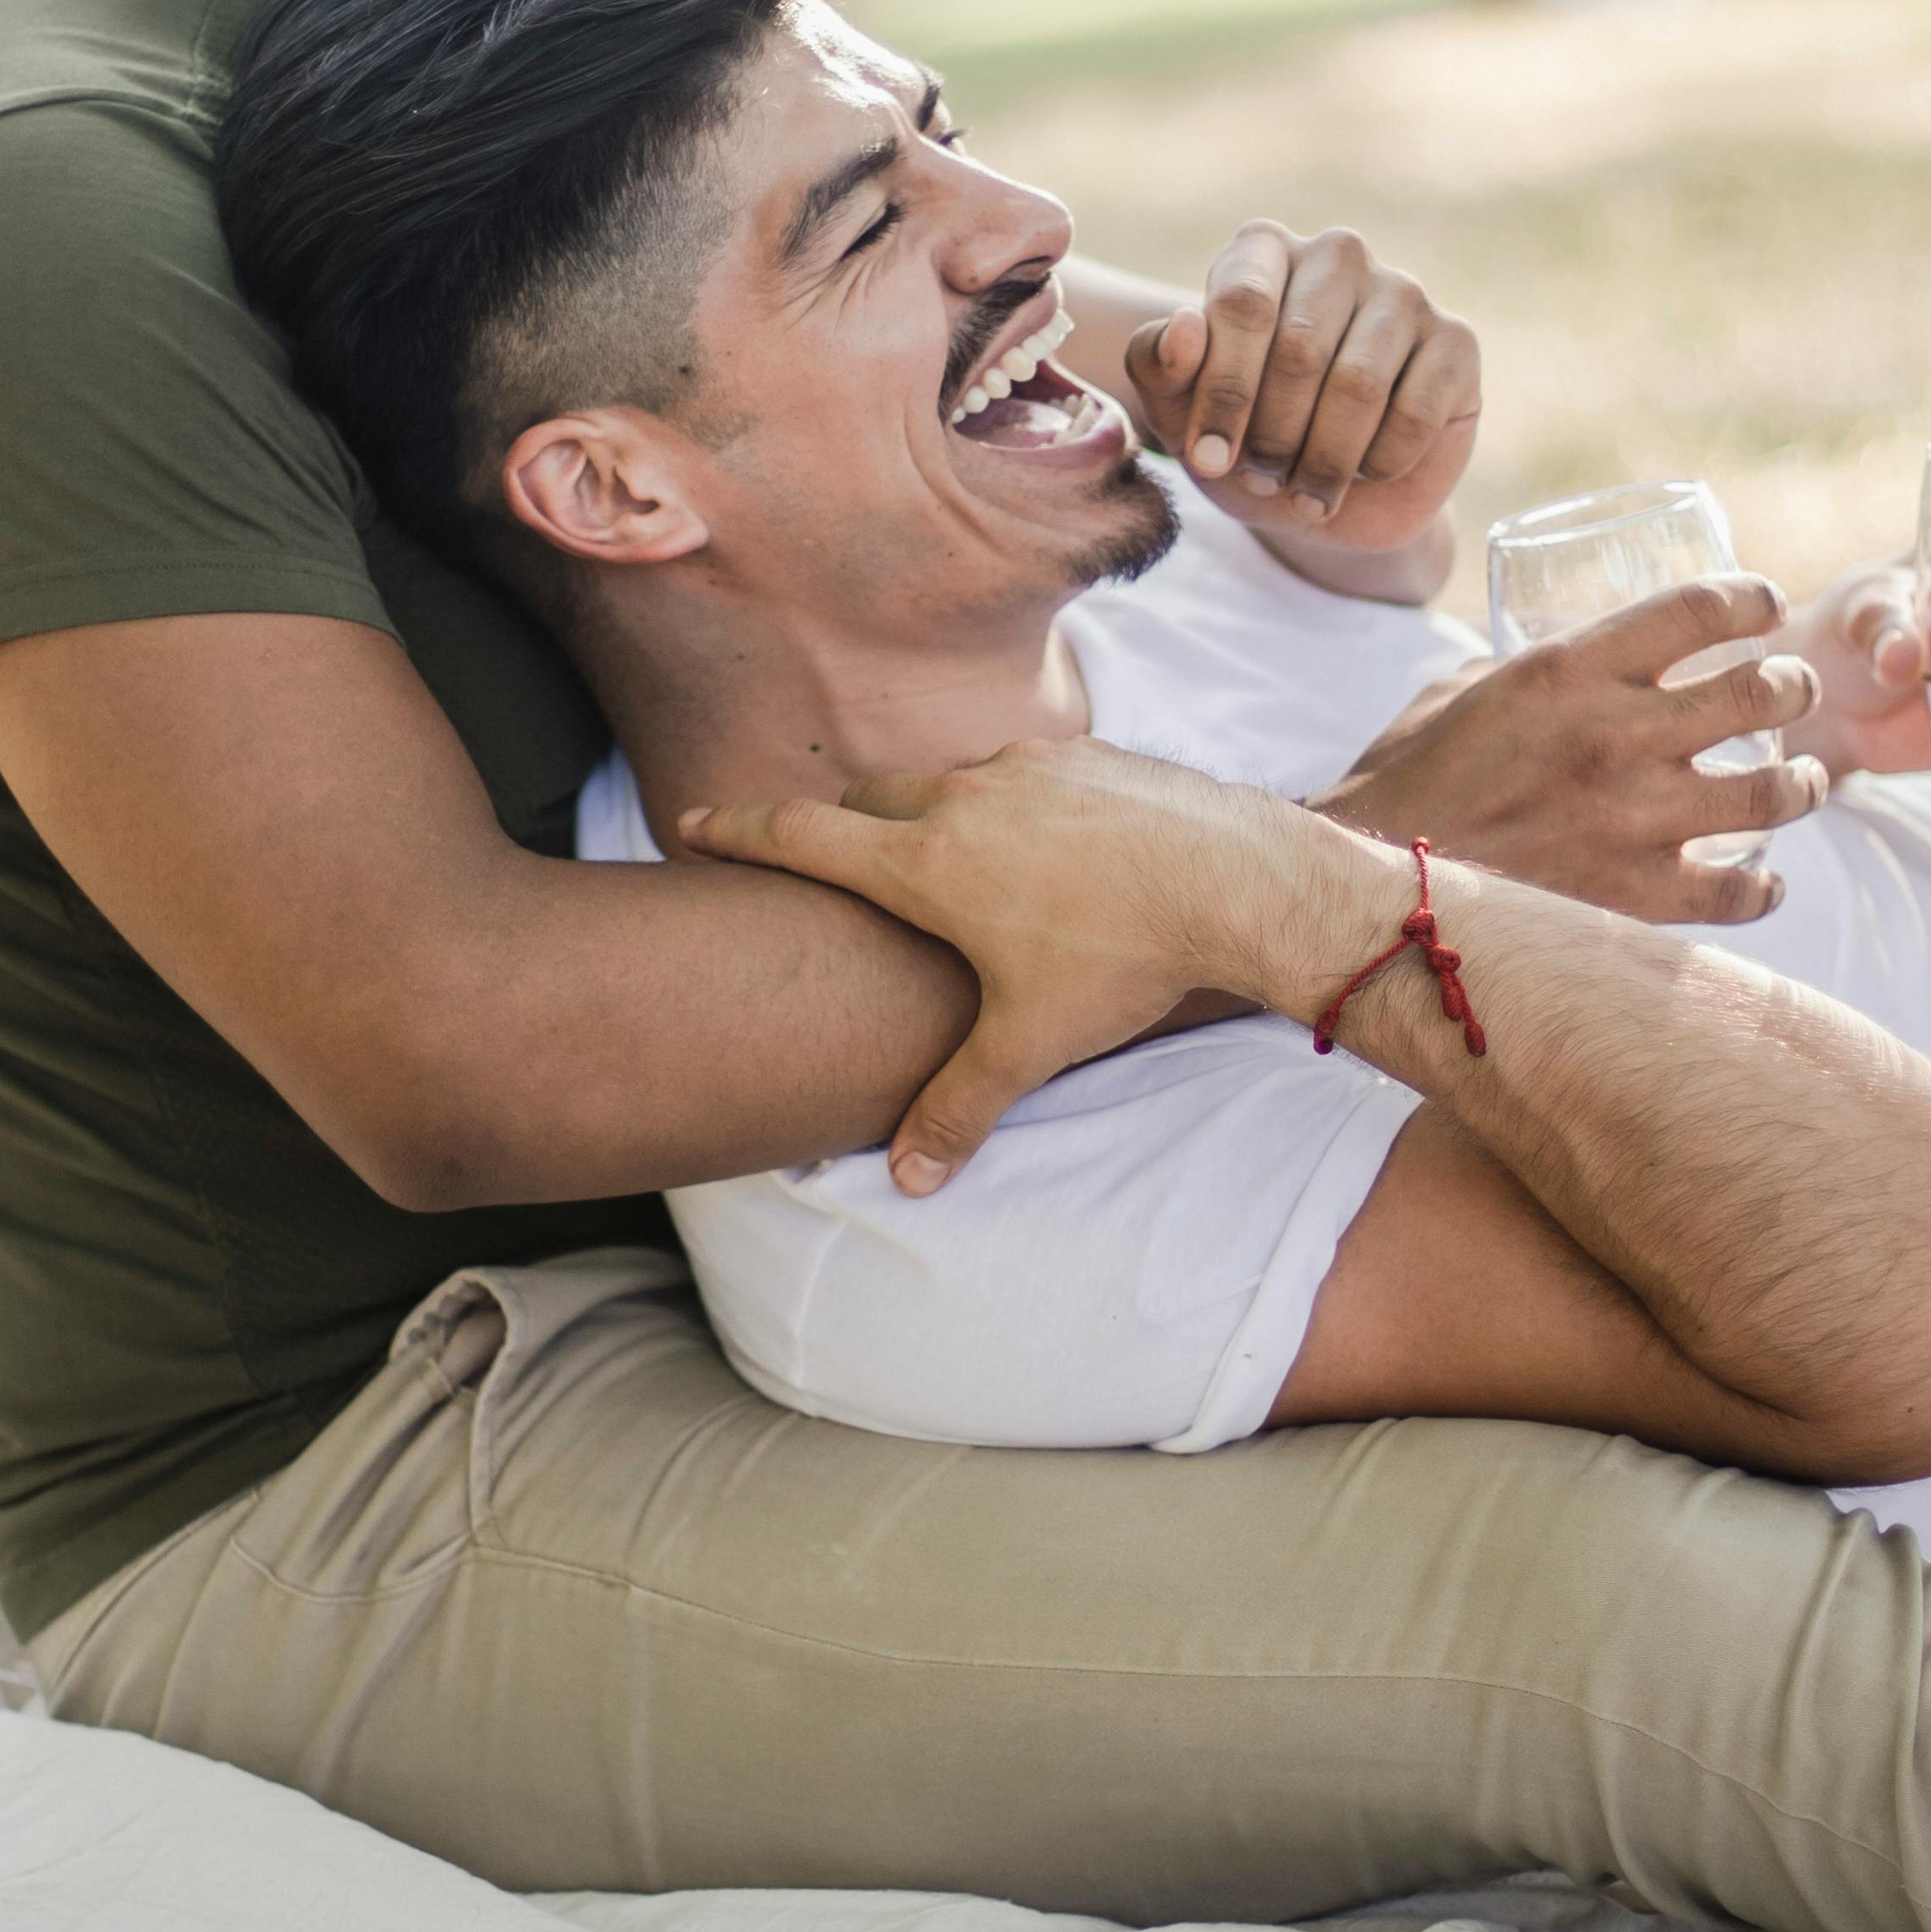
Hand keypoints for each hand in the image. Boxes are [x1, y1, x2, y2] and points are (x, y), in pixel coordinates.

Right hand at [678, 740, 1382, 1192]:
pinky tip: (1042, 847)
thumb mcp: (1031, 1043)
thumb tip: (911, 1178)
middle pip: (865, 799)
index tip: (691, 823)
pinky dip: (1005, 802)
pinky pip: (1018, 771)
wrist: (1239, 879)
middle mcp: (961, 796)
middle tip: (823, 860)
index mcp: (925, 861)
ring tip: (944, 864)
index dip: (736, 830)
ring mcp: (1025, 764)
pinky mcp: (1084, 754)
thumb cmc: (1124, 959)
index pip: (800, 836)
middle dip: (836, 827)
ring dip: (928, 813)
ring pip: (945, 780)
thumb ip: (960, 1106)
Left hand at [1123, 221, 1479, 551]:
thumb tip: (1184, 325)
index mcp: (1262, 250)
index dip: (1223, 392)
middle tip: (1263, 478)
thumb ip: (1159, 366)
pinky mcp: (1457, 343)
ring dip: (1324, 458)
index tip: (1207, 459)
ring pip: (1359, 384)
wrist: (1323, 497)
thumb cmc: (1243, 437)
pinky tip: (1365, 472)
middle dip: (1272, 434)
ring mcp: (1404, 292)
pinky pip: (1415, 413)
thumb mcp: (1181, 415)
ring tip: (1307, 490)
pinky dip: (1379, 464)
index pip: (1242, 304)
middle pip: (1300, 347)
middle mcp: (1337, 254)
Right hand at [1318, 576, 1826, 924]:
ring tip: (1809, 779)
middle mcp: (1618, 736)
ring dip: (1806, 781)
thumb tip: (1570, 669)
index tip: (1766, 604)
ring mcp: (1635, 820)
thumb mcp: (1462, 691)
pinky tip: (1765, 883)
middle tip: (1796, 688)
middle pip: (1759, 691)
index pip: (1700, 609)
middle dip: (1794, 684)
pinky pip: (1738, 893)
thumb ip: (1528, 673)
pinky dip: (1763, 889)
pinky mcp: (1635, 898)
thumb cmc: (1403, 783)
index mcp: (1571, 670)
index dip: (1752, 599)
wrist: (1378, 890)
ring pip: (1773, 791)